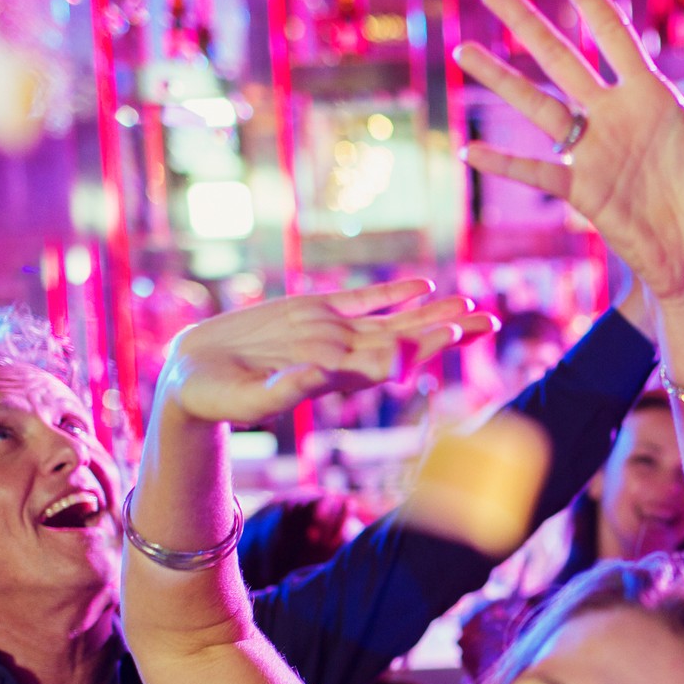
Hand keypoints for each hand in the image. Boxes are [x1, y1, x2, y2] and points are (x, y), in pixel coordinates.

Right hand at [159, 280, 493, 425]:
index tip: (451, 332)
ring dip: (431, 311)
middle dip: (447, 331)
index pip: (389, 362)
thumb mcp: (250, 399)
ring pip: (393, 320)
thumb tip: (323, 376)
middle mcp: (343, 356)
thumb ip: (286, 389)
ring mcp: (332, 332)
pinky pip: (362, 300)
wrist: (193, 375)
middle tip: (490, 322)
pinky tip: (424, 284)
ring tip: (471, 302)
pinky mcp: (314, 310)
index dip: (422, 346)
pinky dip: (392, 293)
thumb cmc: (218, 399)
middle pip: (406, 341)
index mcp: (334, 379)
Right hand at [454, 0, 683, 301]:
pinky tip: (470, 149)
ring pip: (537, 106)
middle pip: (561, 59)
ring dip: (500, 81)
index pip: (612, 35)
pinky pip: (537, 171)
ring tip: (462, 51)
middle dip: (526, 25)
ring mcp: (593, 153)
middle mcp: (614, 117)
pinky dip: (506, 162)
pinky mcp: (582, 192)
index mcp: (650, 97)